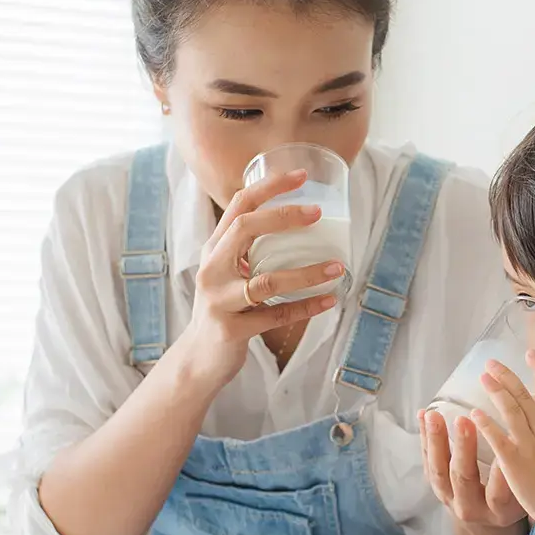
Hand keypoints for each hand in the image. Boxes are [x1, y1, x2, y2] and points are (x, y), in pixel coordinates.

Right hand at [170, 169, 344, 388]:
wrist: (198, 358)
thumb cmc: (223, 308)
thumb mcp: (229, 272)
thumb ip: (250, 251)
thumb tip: (299, 224)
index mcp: (214, 249)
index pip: (238, 206)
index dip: (268, 187)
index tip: (301, 176)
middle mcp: (212, 269)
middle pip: (245, 229)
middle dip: (283, 216)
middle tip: (318, 213)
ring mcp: (219, 300)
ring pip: (266, 281)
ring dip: (306, 273)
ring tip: (336, 267)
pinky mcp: (230, 329)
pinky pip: (274, 317)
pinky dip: (305, 308)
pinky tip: (328, 300)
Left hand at [421, 409, 526, 529]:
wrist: (489, 521)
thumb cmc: (516, 498)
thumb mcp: (527, 494)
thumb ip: (529, 473)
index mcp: (499, 512)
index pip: (499, 494)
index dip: (499, 472)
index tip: (502, 442)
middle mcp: (472, 509)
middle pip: (464, 478)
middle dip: (463, 448)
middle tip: (464, 420)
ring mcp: (449, 499)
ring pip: (438, 470)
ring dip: (436, 440)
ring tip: (435, 415)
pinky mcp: (437, 487)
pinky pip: (427, 461)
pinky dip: (424, 437)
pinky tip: (424, 415)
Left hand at [472, 351, 534, 529]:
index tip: (531, 353)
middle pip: (526, 397)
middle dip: (508, 376)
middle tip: (491, 362)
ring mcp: (531, 447)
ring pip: (513, 411)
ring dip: (497, 391)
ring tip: (483, 376)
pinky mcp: (517, 463)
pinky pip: (500, 439)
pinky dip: (487, 423)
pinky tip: (474, 413)